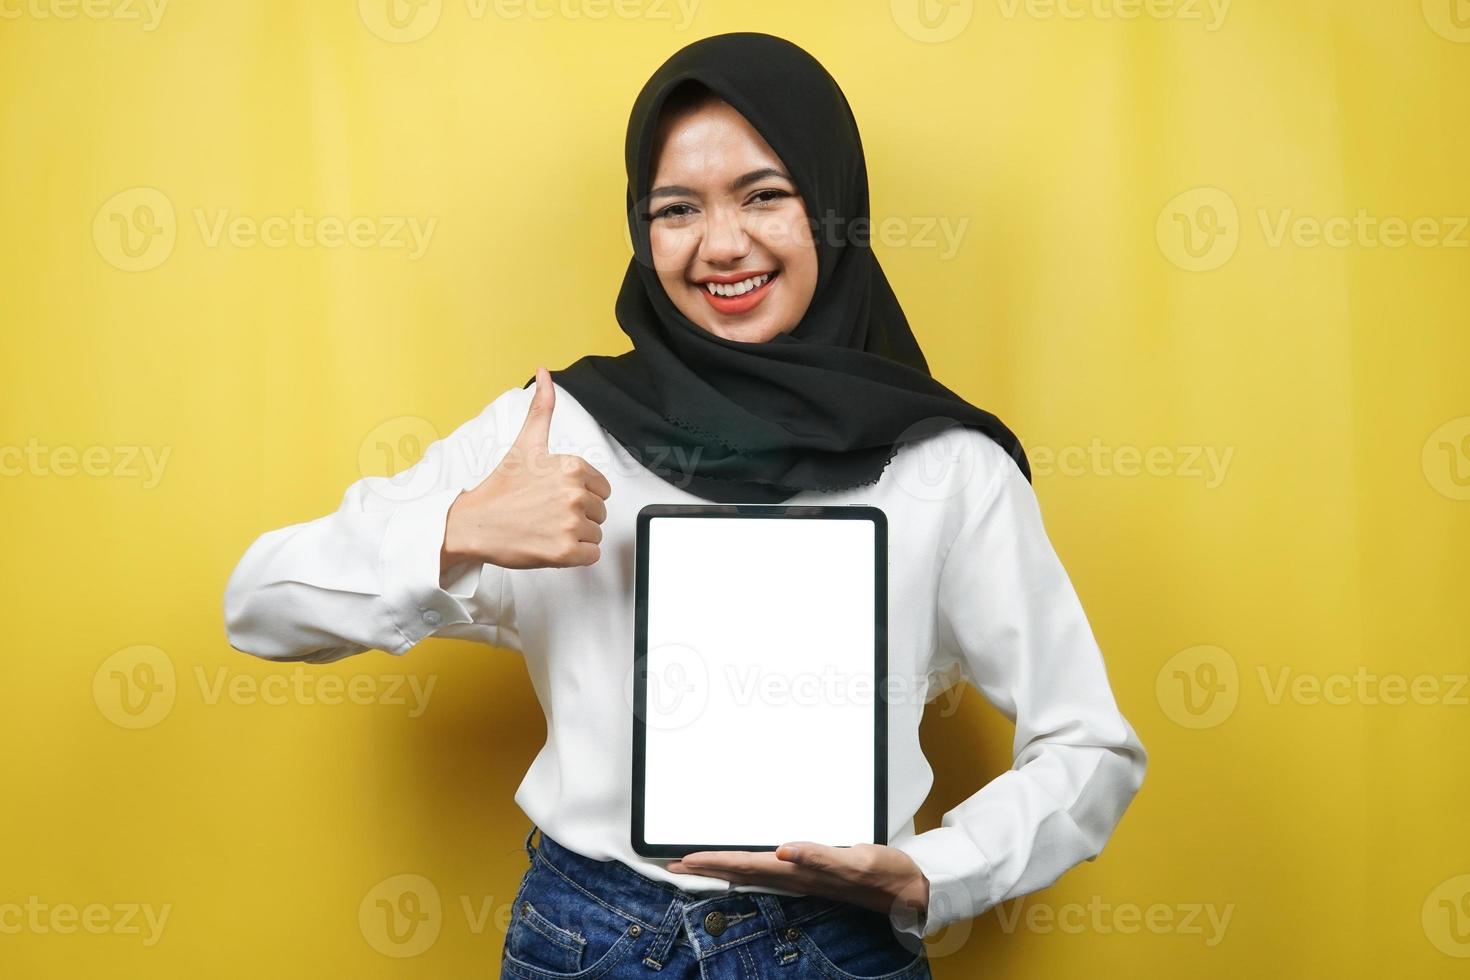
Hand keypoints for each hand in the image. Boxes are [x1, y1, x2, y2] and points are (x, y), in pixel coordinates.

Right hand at [441, 365, 612, 571]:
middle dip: (577, 516)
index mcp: (572, 467)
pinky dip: (574, 556)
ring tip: (546, 528)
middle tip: (546, 513)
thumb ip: (542, 407)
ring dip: (575, 536)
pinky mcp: (565, 552)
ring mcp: (570, 523)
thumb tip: (544, 372)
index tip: (554, 496)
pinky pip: (591, 555)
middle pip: (600, 512)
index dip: (580, 495)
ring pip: (595, 534)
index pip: (602, 489)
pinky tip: (550, 545)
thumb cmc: (500, 487)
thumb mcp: (526, 443)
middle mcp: (575, 493)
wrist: (474, 523)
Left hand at [666, 842, 928, 924]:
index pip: (747, 863)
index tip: (683, 859)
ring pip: (752, 871)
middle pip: (741, 868)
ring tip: (694, 864)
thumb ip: (819, 856)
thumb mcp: (855, 860)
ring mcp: (802, 878)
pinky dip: (749, 865)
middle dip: (706, 866)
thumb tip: (783, 850)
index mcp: (800, 871)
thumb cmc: (883, 873)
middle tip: (672, 864)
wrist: (908, 890)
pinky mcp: (812, 874)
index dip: (714, 861)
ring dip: (722, 867)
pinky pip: (771, 870)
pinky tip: (738, 865)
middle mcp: (796, 876)